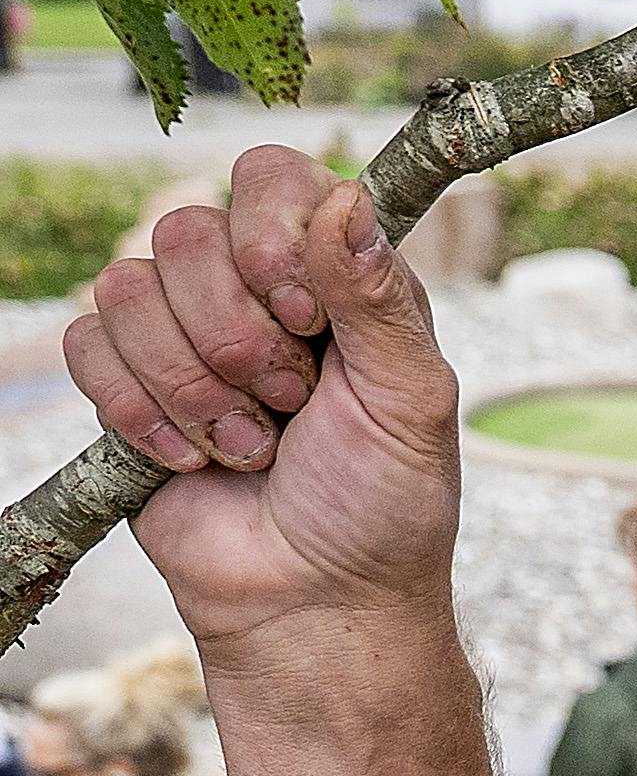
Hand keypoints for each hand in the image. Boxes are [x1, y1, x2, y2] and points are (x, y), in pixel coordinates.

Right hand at [63, 141, 468, 664]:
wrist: (314, 598)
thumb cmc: (383, 504)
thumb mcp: (411, 400)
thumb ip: (379, 297)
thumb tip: (346, 196)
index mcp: (335, 275)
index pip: (270, 177)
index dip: (271, 237)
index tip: (308, 320)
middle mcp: (253, 288)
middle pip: (185, 229)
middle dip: (238, 337)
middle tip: (291, 404)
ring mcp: (181, 332)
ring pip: (124, 286)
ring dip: (194, 386)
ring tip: (253, 445)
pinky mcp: (124, 384)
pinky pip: (85, 346)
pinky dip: (142, 414)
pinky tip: (195, 460)